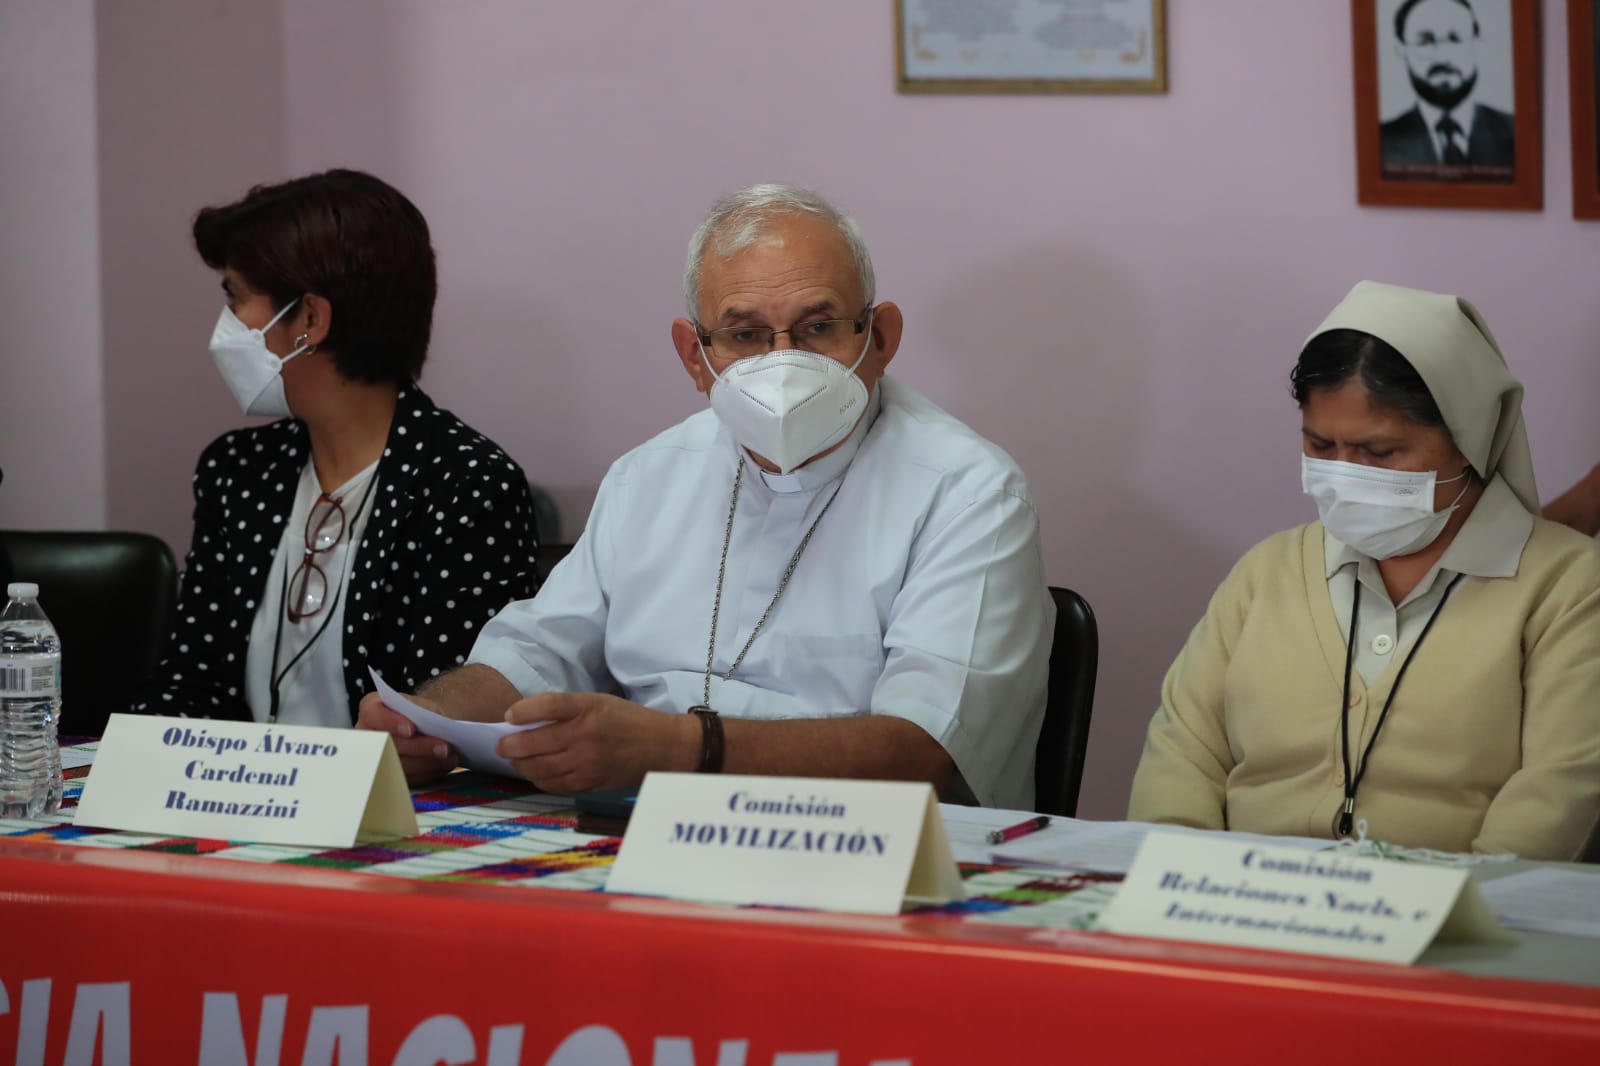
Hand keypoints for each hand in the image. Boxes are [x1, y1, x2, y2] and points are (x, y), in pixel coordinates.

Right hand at [356, 689, 459, 785]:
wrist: (427, 726)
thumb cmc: (422, 713)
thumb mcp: (424, 705)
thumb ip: (424, 713)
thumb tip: (438, 726)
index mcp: (371, 710)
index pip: (373, 714)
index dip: (390, 722)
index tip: (411, 729)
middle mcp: (368, 735)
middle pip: (388, 744)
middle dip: (418, 747)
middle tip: (445, 748)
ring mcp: (376, 758)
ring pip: (399, 765)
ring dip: (427, 763)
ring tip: (450, 758)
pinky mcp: (390, 776)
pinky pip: (407, 778)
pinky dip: (428, 773)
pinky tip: (443, 767)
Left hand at [497, 692, 697, 793]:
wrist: (661, 747)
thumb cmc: (627, 720)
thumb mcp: (599, 702)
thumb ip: (566, 709)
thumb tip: (527, 720)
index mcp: (589, 707)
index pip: (548, 706)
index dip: (522, 711)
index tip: (508, 716)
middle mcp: (586, 735)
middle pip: (535, 742)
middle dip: (510, 745)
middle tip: (502, 745)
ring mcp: (587, 762)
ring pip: (539, 768)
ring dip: (520, 764)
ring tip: (515, 760)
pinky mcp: (589, 782)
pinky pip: (553, 784)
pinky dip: (538, 778)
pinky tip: (535, 772)